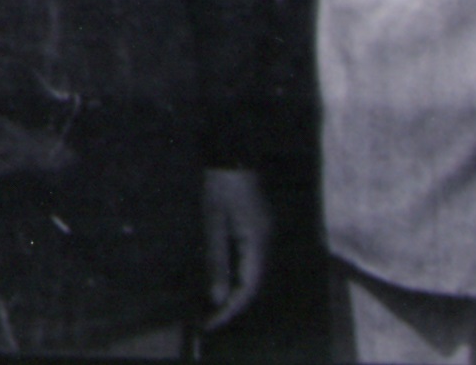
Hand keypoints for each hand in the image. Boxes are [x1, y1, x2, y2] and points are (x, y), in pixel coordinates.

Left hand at [201, 167, 272, 329]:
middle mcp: (266, 240)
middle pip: (254, 283)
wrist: (233, 152)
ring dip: (235, 291)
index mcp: (258, 241)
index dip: (230, 309)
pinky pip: (251, 260)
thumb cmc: (221, 187)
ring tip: (213, 305)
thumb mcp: (213, 224)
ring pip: (253, 273)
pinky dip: (237, 275)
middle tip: (208, 319)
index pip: (248, 287)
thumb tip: (217, 297)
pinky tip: (222, 279)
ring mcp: (264, 233)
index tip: (211, 322)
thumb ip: (216, 261)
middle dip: (232, 304)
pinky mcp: (258, 227)